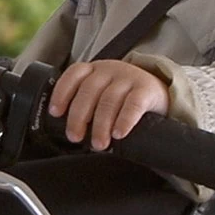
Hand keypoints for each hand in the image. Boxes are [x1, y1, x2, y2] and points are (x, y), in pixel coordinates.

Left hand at [47, 59, 169, 150]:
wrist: (159, 92)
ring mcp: (129, 78)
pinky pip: (134, 104)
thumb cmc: (124, 98)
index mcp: (95, 70)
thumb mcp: (103, 94)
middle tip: (75, 137)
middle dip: (79, 116)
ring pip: (109, 99)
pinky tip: (119, 133)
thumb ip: (87, 104)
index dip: (62, 92)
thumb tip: (70, 132)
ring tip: (98, 143)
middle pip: (89, 90)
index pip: (74, 74)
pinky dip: (124, 120)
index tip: (56, 112)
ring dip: (101, 124)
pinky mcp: (147, 89)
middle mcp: (110, 70)